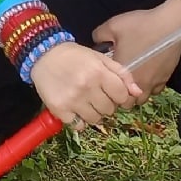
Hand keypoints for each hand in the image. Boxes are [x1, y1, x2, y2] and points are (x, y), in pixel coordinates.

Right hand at [29, 40, 144, 129]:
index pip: (123, 96)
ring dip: (93, 113)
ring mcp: (72, 99)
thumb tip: (137, 92)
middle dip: (107, 103)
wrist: (42, 54)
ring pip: (96, 120)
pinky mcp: (59, 109)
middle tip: (96, 94)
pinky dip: (79, 120)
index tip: (114, 94)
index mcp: (98, 72)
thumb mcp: (99, 58)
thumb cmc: (74, 56)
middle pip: (110, 110)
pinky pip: (79, 126)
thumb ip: (121, 73)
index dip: (121, 97)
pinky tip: (74, 107)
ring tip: (85, 100)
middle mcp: (86, 87)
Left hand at [90, 7, 180, 96]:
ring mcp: (154, 83)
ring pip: (143, 98)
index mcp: (123, 73)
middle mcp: (138, 83)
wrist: (170, 26)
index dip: (108, 90)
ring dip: (137, 92)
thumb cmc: (140, 27)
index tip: (107, 80)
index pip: (112, 94)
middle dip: (123, 96)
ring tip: (133, 78)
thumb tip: (97, 42)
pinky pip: (155, 89)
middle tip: (119, 81)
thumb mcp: (112, 26)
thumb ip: (99, 36)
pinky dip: (150, 85)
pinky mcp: (165, 79)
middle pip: (129, 102)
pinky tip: (147, 73)